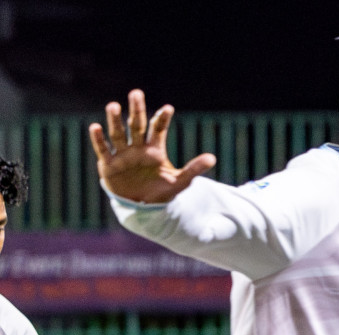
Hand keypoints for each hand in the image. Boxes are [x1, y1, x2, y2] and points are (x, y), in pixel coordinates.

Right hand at [89, 89, 215, 204]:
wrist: (143, 206)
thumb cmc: (161, 190)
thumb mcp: (180, 181)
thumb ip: (194, 169)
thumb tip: (213, 158)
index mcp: (154, 149)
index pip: (158, 129)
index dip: (162, 119)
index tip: (168, 108)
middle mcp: (137, 147)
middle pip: (136, 124)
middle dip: (136, 109)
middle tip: (136, 93)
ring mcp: (122, 154)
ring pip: (118, 133)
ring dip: (115, 120)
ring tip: (114, 106)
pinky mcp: (109, 164)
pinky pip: (103, 149)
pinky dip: (98, 139)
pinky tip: (95, 127)